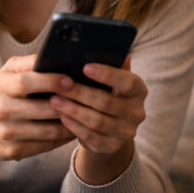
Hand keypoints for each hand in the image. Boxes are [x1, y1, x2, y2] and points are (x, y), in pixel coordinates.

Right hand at [0, 54, 74, 192]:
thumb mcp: (4, 74)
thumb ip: (27, 62)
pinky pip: (46, 145)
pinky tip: (71, 130)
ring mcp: (7, 133)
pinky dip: (62, 138)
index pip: (27, 82)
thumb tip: (54, 54)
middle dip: (68, 104)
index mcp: (0, 86)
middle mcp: (2, 110)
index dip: (51, 81)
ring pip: (49, 130)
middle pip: (43, 109)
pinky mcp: (13, 151)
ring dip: (70, 124)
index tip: (71, 80)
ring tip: (84, 115)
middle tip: (88, 100)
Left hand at [48, 56, 147, 183]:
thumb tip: (104, 45)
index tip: (85, 66)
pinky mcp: (111, 147)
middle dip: (80, 92)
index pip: (127, 81)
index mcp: (139, 90)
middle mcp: (137, 112)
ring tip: (54, 99)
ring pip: (97, 121)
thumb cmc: (107, 94)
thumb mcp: (111, 80)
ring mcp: (126, 132)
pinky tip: (61, 117)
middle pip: (106, 102)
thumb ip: (109, 65)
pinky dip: (74, 126)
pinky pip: (91, 137)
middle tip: (59, 84)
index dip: (107, 74)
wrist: (111, 129)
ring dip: (73, 110)